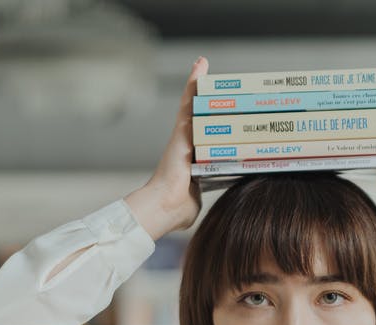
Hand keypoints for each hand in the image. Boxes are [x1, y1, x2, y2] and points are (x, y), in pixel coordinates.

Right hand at [125, 56, 209, 239]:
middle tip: (209, 75)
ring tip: (203, 63)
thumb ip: (198, 194)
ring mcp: (182, 137)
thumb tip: (196, 202)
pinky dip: (194, 85)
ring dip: (197, 84)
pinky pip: (189, 104)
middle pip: (197, 115)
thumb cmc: (175, 209)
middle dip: (202, 96)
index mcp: (190, 159)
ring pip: (192, 105)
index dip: (207, 121)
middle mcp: (184, 144)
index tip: (213, 109)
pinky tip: (200, 67)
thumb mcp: (194, 198)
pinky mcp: (181, 133)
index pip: (202, 135)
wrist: (162, 208)